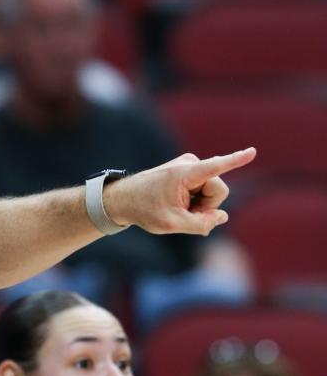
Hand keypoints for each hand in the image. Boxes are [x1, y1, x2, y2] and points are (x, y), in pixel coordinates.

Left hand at [105, 148, 256, 235]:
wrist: (123, 199)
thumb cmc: (144, 210)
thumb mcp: (172, 224)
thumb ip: (201, 223)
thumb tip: (222, 217)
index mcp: (186, 173)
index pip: (217, 166)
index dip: (236, 160)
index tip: (252, 151)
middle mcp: (191, 164)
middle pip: (219, 191)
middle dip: (206, 207)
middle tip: (182, 214)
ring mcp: (190, 166)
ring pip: (212, 193)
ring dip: (199, 206)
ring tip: (177, 208)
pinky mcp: (189, 172)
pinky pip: (204, 190)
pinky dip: (195, 202)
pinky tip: (179, 205)